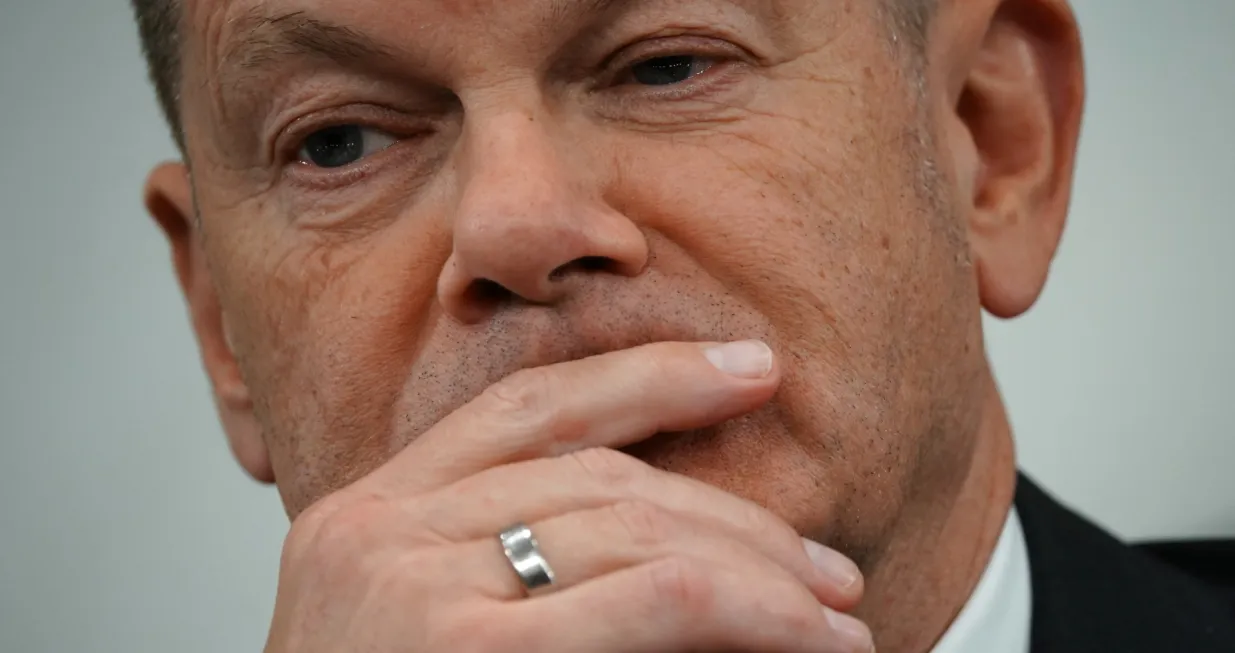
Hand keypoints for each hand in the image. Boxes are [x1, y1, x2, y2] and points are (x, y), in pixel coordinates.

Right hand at [264, 341, 873, 652]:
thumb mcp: (420, 637)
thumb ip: (508, 577)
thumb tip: (670, 548)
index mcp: (362, 517)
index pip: (525, 409)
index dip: (647, 377)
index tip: (748, 372)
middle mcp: (375, 532)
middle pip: (596, 473)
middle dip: (731, 509)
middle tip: (823, 563)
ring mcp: (409, 586)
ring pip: (636, 525)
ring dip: (758, 564)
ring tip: (834, 605)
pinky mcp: (463, 649)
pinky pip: (655, 596)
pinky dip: (752, 608)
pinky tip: (809, 632)